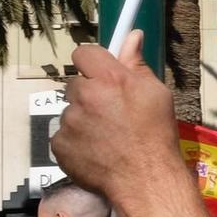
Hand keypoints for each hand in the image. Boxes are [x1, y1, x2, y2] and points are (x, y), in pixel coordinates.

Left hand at [55, 31, 186, 207]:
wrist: (145, 179)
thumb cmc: (156, 136)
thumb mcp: (156, 94)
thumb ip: (137, 64)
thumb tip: (133, 36)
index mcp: (109, 78)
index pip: (84, 53)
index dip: (93, 63)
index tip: (100, 72)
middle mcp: (84, 96)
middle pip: (75, 84)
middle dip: (89, 94)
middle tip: (110, 111)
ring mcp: (69, 122)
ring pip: (70, 112)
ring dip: (83, 119)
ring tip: (106, 137)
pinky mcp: (60, 145)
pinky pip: (63, 136)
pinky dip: (76, 141)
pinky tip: (96, 150)